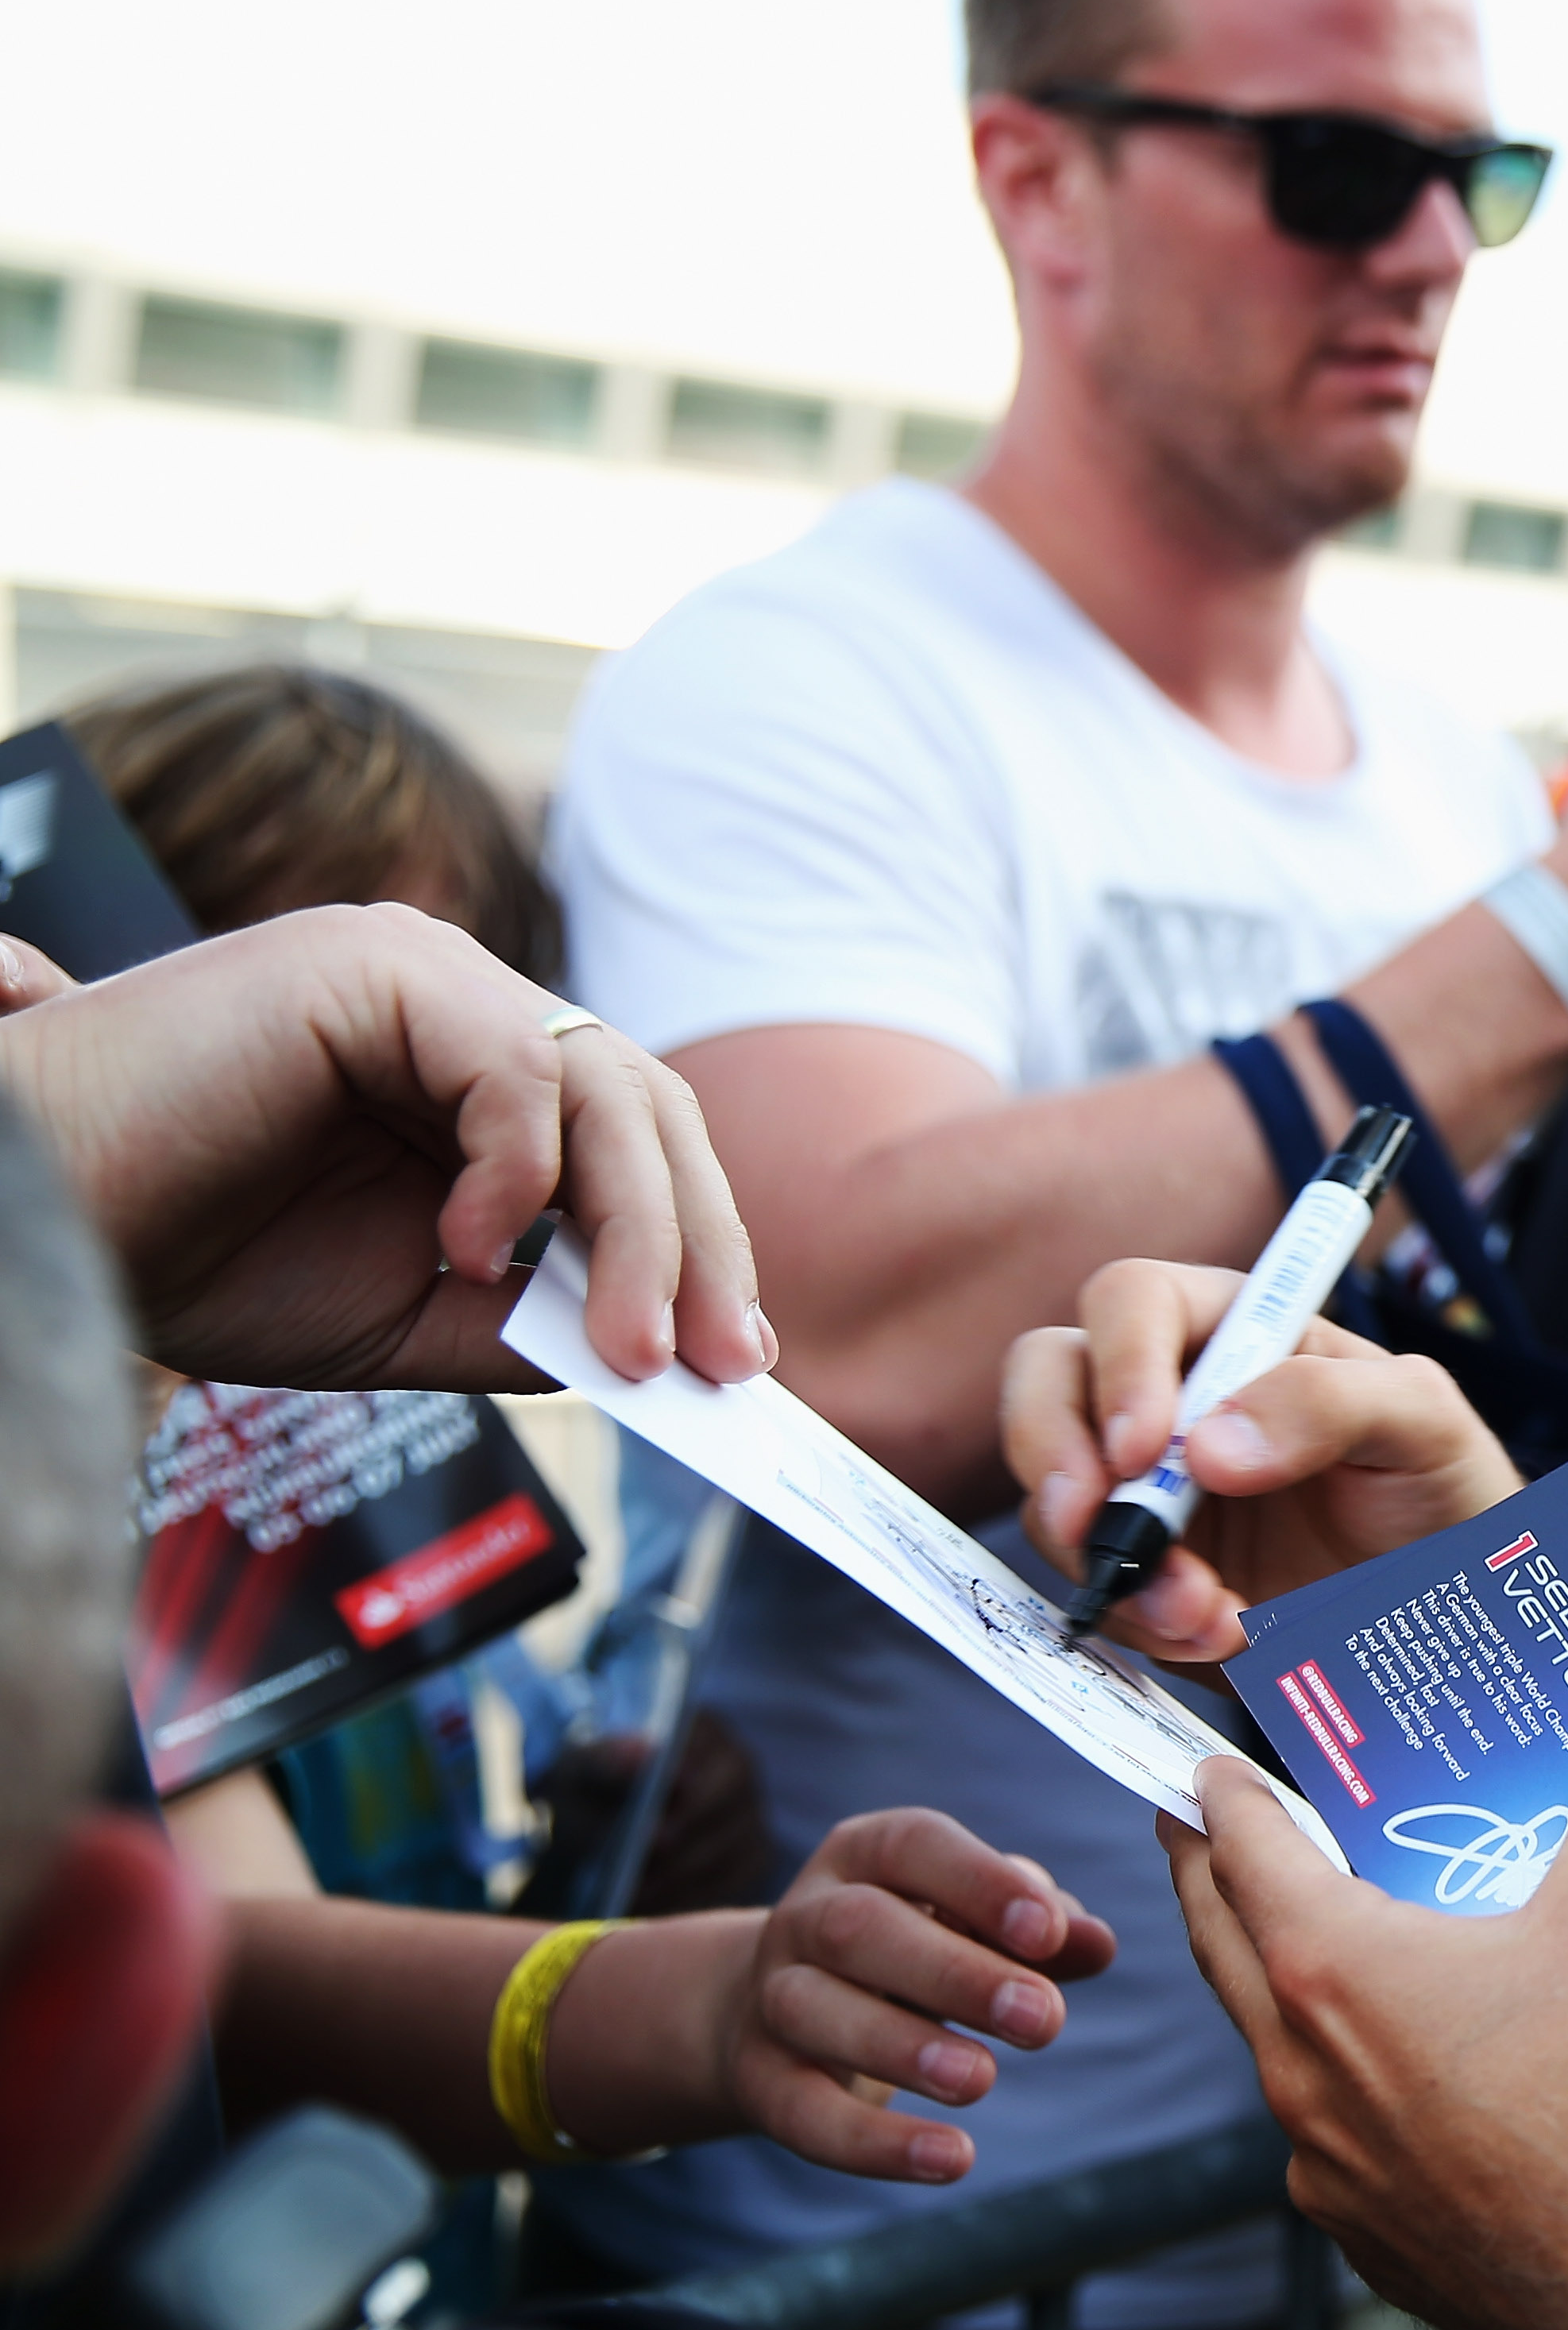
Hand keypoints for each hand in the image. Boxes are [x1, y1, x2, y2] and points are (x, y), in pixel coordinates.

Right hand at [0, 909, 765, 1390]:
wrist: (34, 1221)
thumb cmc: (190, 1252)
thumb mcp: (405, 1312)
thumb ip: (528, 1317)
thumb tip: (658, 1351)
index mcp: (475, 1077)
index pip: (638, 1146)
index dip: (699, 1249)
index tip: (736, 1364)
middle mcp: (461, 1007)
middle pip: (648, 1112)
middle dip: (696, 1246)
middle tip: (719, 1365)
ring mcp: (421, 974)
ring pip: (607, 1088)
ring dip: (637, 1230)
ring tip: (625, 1345)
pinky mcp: (374, 964)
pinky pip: (513, 1065)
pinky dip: (516, 1170)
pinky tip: (469, 1252)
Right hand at [707, 1809, 1117, 2183]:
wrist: (772, 2006)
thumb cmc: (913, 1945)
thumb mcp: (973, 1920)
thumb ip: (1039, 1926)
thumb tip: (1098, 1942)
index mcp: (866, 1854)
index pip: (915, 1846)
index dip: (980, 1883)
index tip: (1049, 1933)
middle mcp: (806, 1916)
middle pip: (860, 1930)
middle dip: (954, 1974)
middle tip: (1042, 2019)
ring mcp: (772, 1997)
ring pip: (815, 2012)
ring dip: (903, 2049)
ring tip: (981, 2081)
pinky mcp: (759, 2079)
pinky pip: (802, 2113)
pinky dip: (874, 2145)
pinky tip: (951, 2159)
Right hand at [1007, 1259, 1524, 1662]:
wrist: (1454, 1609)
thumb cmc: (1439, 1484)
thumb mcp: (1424, 1420)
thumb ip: (1332, 1401)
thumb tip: (1209, 1444)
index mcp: (1236, 1331)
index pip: (1134, 1302)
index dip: (1122, 1364)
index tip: (1148, 1447)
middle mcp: (1173, 1399)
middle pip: (1050, 1380)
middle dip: (1054, 1454)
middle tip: (1094, 1525)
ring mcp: (1148, 1489)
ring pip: (1059, 1500)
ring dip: (1117, 1562)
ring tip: (1211, 1612)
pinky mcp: (1147, 1571)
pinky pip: (1095, 1586)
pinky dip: (1141, 1619)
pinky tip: (1219, 1633)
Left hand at [1165, 1745, 1567, 2329]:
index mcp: (1334, 1969)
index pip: (1247, 1852)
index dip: (1225, 1796)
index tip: (1206, 1769)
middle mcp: (1301, 2067)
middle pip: (1224, 1947)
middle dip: (1210, 1881)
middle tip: (1201, 1839)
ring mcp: (1325, 2165)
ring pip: (1279, 2051)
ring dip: (1284, 1990)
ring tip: (1329, 1959)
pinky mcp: (1367, 2236)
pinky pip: (1336, 2141)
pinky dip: (1351, 2091)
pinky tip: (1419, 2087)